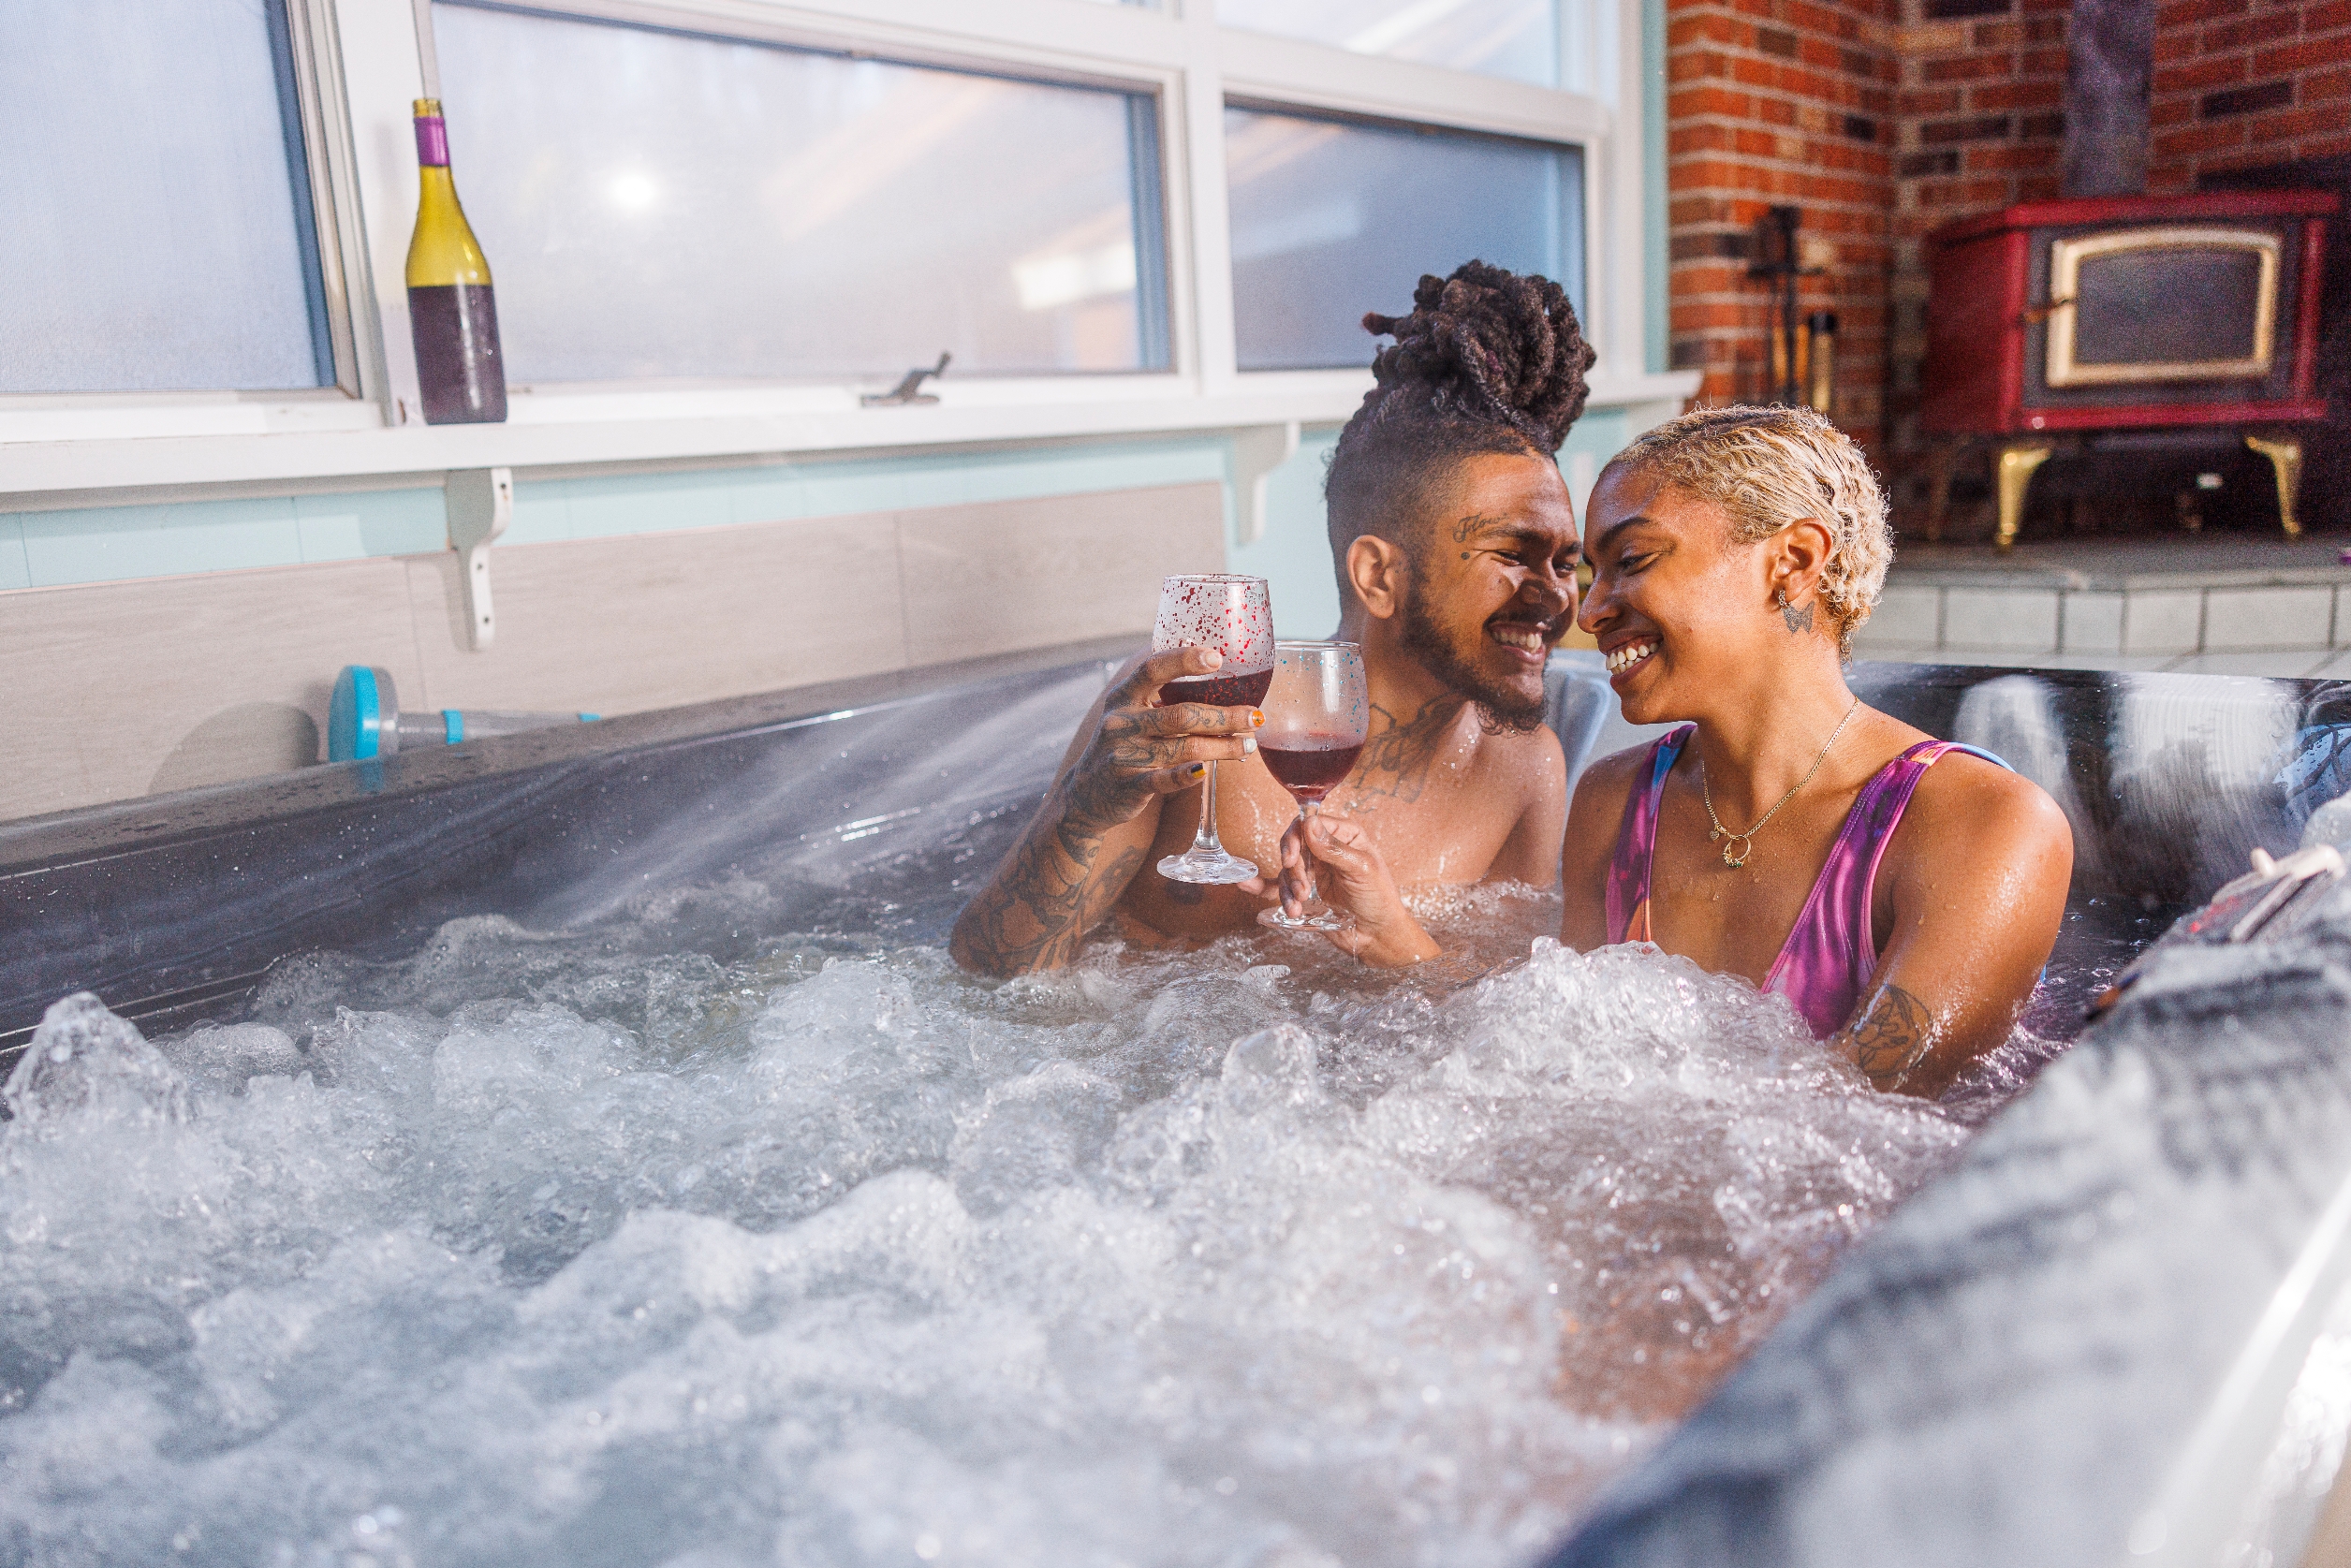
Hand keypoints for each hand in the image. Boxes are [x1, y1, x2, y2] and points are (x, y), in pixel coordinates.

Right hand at [1062, 647, 1263, 834]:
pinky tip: (1209, 770)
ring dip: (1222, 746)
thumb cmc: (1124, 744)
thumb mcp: (1131, 713)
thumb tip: (1218, 673)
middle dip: (1224, 715)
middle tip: (1255, 716)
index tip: (1218, 657)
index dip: (1185, 660)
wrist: (1087, 795)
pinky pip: (1165, 780)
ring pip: (1183, 747)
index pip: (1152, 669)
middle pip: (1181, 714)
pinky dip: (1189, 775)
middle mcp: (1120, 722)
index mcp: (1123, 696)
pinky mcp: (1129, 785)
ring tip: (1248, 745)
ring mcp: (1123, 754)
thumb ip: (1162, 696)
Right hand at [1264, 808, 1439, 965]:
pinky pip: (1279, 886)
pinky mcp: (1304, 893)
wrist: (1377, 936)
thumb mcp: (1361, 870)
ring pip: (1286, 870)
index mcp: (1344, 835)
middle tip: (1303, 888)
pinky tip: (1246, 885)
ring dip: (1288, 889)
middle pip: (1293, 846)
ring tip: (1298, 907)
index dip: (1296, 839)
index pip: (1310, 824)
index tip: (1291, 858)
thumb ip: (1334, 848)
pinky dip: (1262, 886)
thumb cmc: (1379, 900)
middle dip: (1293, 868)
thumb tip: (1309, 823)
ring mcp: (1313, 871)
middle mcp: (1325, 850)